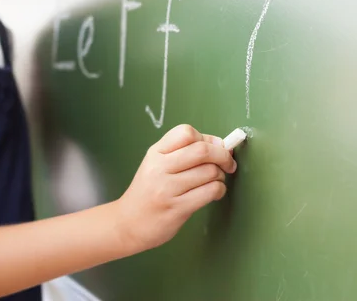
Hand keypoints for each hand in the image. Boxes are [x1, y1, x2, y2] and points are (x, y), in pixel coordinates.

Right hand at [115, 124, 236, 252]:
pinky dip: (219, 190)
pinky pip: (210, 191)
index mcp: (156, 153)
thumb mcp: (156, 164)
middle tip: (228, 163)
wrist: (128, 223)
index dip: (207, 138)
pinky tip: (214, 193)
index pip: (186, 132)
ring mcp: (167, 189)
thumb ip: (182, 152)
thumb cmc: (148, 192)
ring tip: (216, 180)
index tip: (215, 147)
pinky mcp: (177, 208)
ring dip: (221, 175)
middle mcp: (160, 168)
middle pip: (202, 150)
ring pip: (210, 172)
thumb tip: (219, 145)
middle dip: (223, 155)